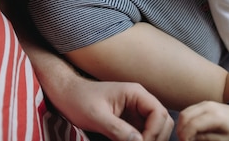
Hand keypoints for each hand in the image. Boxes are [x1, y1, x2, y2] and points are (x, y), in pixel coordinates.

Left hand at [54, 79, 172, 140]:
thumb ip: (118, 130)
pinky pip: (143, 134)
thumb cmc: (78, 99)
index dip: (154, 132)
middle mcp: (139, 101)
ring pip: (155, 129)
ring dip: (150, 140)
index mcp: (135, 93)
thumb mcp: (96, 116)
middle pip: (163, 121)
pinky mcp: (129, 121)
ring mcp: (135, 111)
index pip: (159, 113)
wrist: (66, 94)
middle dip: (156, 138)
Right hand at [176, 101, 228, 140]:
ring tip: (185, 137)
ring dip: (181, 125)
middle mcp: (208, 106)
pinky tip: (189, 130)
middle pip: (185, 116)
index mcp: (215, 116)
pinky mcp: (203, 103)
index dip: (185, 135)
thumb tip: (189, 139)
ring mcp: (205, 103)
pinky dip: (185, 120)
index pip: (193, 124)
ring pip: (185, 112)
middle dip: (180, 130)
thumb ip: (205, 139)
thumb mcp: (223, 140)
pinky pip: (189, 110)